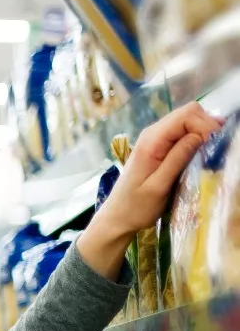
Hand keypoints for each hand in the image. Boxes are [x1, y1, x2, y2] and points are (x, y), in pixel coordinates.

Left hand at [83, 103, 223, 262]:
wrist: (117, 217)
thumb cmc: (136, 207)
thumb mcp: (159, 186)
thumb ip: (178, 158)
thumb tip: (200, 135)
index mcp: (151, 141)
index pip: (187, 115)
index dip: (205, 126)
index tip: (214, 146)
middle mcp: (152, 133)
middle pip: (189, 113)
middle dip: (206, 126)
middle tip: (214, 148)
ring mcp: (155, 138)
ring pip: (188, 120)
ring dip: (202, 132)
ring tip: (208, 152)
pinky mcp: (159, 146)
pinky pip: (182, 132)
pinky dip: (195, 138)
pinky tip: (199, 154)